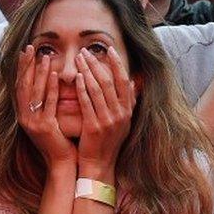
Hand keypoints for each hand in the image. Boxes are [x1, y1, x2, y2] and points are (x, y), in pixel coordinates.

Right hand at [15, 45, 77, 167]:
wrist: (62, 164)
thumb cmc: (58, 142)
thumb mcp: (47, 120)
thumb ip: (44, 103)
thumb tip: (47, 82)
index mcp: (23, 115)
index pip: (20, 87)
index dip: (21, 69)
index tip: (25, 52)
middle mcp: (24, 118)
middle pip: (23, 86)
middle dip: (26, 66)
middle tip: (30, 47)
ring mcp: (33, 123)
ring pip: (35, 92)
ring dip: (39, 73)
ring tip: (44, 56)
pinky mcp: (45, 128)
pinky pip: (48, 103)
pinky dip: (51, 88)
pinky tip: (55, 74)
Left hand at [75, 47, 135, 171]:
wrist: (99, 165)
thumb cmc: (109, 142)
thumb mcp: (125, 122)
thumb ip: (130, 101)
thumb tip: (136, 81)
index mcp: (128, 111)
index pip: (124, 80)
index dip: (117, 63)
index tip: (109, 49)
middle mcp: (120, 114)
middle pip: (109, 82)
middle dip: (96, 63)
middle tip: (85, 51)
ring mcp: (108, 121)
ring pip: (97, 89)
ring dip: (87, 71)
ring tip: (78, 59)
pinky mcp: (94, 127)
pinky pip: (87, 103)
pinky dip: (82, 88)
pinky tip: (76, 77)